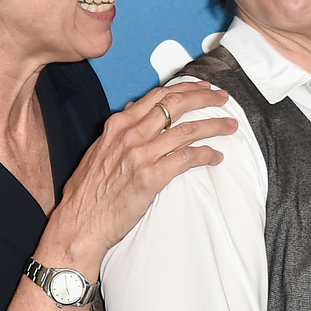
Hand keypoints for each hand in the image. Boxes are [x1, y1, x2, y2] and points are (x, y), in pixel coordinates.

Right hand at [43, 81, 237, 263]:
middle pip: (176, 105)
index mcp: (117, 125)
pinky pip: (187, 158)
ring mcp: (141, 155)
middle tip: (223, 98)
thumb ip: (118, 129)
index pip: (157, 96)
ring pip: (187, 130)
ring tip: (230, 125)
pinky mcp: (152, 177)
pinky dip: (206, 155)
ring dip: (214, 125)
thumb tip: (134, 110)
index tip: (202, 87)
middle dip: (205, 98)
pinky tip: (216, 157)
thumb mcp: (98, 150)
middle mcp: (130, 134)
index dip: (185, 89)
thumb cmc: (87, 192)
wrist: (79, 223)